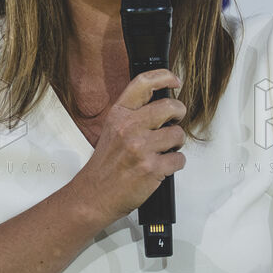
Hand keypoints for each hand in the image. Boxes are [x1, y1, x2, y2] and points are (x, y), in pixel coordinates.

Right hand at [70, 69, 186, 224]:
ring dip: (176, 144)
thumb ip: (133, 115)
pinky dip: (175, 164)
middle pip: (170, 107)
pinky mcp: (152, 168)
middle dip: (179, 114)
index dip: (164, 77)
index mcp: (119, 115)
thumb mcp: (112, 130)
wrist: (93, 195)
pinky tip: (163, 166)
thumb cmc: (104, 166)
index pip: (143, 83)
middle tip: (175, 120)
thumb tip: (161, 105)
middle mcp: (129, 128)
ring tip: (164, 149)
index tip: (175, 81)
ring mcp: (141, 148)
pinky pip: (179, 159)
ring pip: (178, 134)